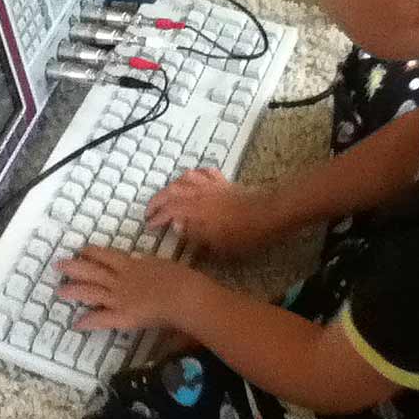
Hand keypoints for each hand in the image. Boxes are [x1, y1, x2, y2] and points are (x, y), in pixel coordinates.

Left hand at [54, 246, 200, 330]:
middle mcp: (121, 279)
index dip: (93, 252)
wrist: (184, 294)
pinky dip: (89, 321)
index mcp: (132, 264)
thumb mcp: (161, 264)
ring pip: (92, 292)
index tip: (82, 249)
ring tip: (59, 291)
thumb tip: (140, 263)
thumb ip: (146, 265)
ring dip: (74, 291)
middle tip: (58, 264)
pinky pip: (102, 319)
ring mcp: (120, 298)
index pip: (107, 256)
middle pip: (93, 271)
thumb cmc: (180, 277)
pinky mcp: (123, 316)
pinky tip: (77, 324)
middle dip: (75, 267)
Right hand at [146, 168, 268, 257]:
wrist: (269, 214)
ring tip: (167, 195)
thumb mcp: (218, 245)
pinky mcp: (224, 182)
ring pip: (186, 178)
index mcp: (196, 210)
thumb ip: (194, 235)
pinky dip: (195, 174)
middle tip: (150, 210)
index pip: (169, 210)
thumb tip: (177, 226)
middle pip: (172, 190)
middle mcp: (200, 194)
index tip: (148, 225)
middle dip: (158, 200)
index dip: (156, 217)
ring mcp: (212, 185)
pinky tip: (193, 178)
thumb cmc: (244, 235)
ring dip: (173, 185)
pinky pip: (205, 172)